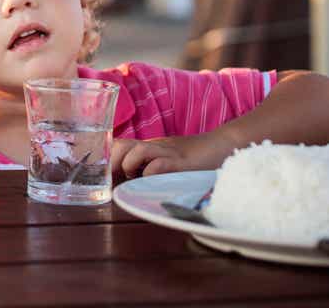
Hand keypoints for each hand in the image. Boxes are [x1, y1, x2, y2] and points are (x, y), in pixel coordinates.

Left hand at [110, 132, 236, 180]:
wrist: (224, 144)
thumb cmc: (196, 156)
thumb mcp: (168, 158)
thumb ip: (150, 166)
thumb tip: (129, 183)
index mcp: (150, 146)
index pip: (118, 145)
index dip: (107, 157)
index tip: (103, 175)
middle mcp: (156, 147)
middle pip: (122, 145)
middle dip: (112, 162)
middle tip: (116, 178)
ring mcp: (169, 152)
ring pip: (138, 150)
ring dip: (130, 165)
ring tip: (135, 177)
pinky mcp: (183, 162)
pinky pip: (160, 164)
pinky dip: (151, 173)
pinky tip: (152, 182)